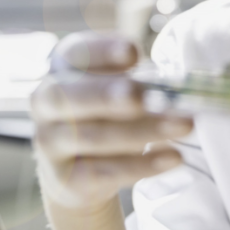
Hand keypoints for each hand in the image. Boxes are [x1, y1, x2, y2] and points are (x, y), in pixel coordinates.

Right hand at [31, 31, 192, 211]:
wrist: (77, 172)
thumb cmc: (104, 115)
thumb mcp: (114, 88)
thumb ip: (134, 81)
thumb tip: (175, 85)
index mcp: (61, 67)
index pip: (74, 52)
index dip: (102, 51)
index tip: (133, 53)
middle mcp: (46, 101)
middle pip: (70, 96)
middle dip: (108, 95)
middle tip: (141, 96)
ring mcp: (51, 142)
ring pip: (94, 136)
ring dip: (143, 130)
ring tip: (183, 125)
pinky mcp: (66, 178)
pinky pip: (105, 171)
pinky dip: (143, 164)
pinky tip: (173, 156)